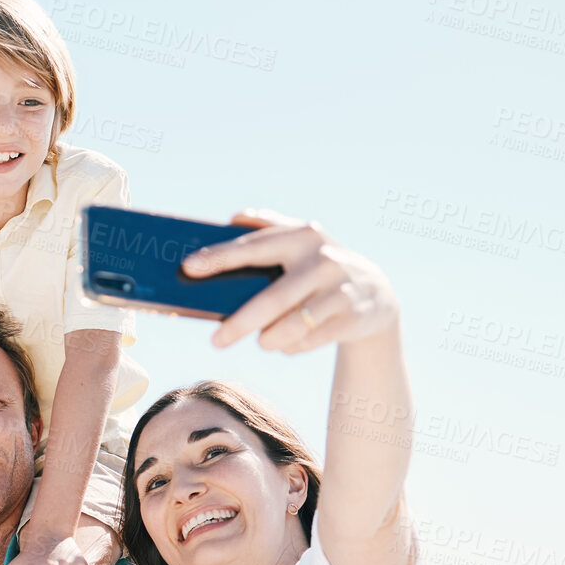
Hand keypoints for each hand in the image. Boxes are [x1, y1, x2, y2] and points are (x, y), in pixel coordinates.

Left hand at [185, 209, 399, 353]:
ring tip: (263, 340)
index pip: (254, 248)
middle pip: (271, 299)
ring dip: (269, 339)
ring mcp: (339, 289)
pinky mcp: (350, 317)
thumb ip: (269, 226)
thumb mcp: (302, 242)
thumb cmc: (319, 267)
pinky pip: (307, 341)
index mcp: (302, 236)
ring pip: (290, 327)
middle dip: (239, 323)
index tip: (189, 267)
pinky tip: (289, 342)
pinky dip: (291, 346)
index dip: (220, 258)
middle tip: (215, 341)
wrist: (376, 293)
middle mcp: (322, 259)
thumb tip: (233, 217)